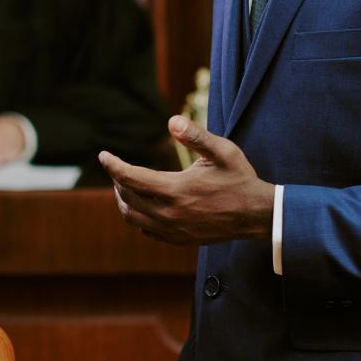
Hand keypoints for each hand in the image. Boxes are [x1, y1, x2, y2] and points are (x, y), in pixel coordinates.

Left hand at [99, 115, 273, 245]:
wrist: (257, 215)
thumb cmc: (239, 178)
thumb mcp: (222, 151)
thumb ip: (196, 135)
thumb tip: (171, 120)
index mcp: (176, 190)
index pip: (131, 178)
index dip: (113, 165)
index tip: (103, 154)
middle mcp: (170, 214)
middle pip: (127, 199)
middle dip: (117, 181)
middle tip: (116, 167)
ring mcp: (174, 231)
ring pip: (133, 218)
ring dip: (123, 200)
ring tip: (123, 184)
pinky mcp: (179, 240)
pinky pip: (147, 231)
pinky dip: (136, 216)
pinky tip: (141, 204)